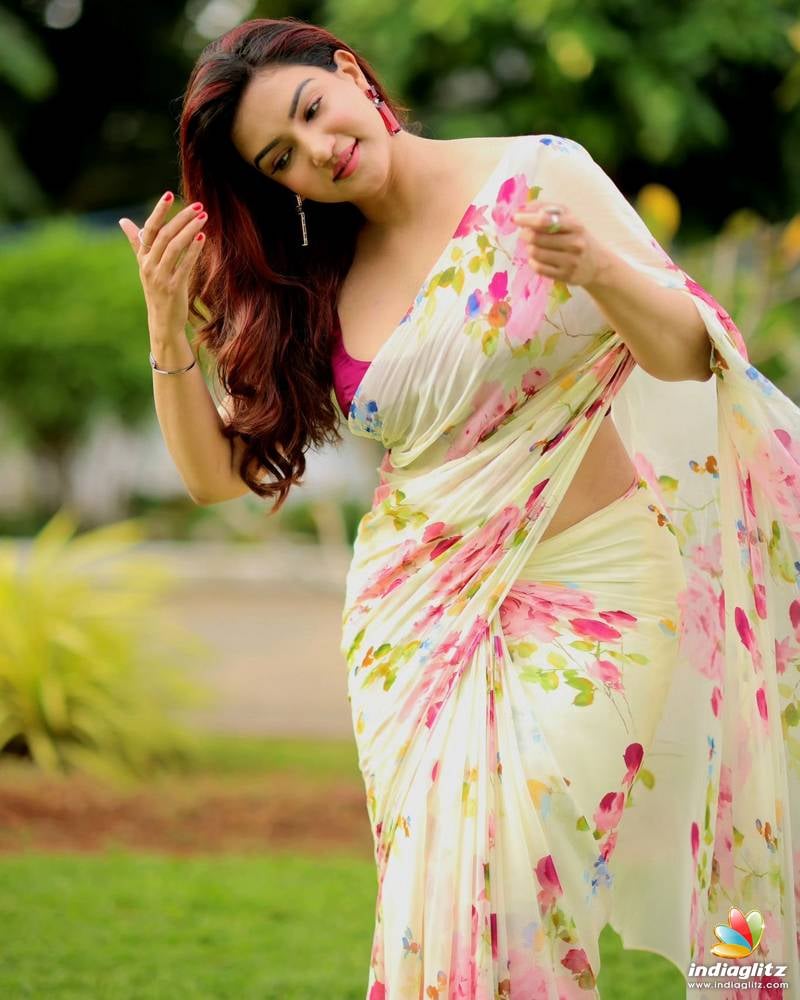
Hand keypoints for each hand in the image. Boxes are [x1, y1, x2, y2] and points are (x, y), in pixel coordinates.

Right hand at [118, 193, 207, 334]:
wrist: (162, 322)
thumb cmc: (156, 291)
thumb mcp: (145, 266)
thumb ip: (137, 243)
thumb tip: (123, 221)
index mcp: (143, 257)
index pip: (149, 228)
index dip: (159, 211)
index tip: (168, 194)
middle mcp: (148, 265)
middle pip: (164, 235)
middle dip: (181, 218)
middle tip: (198, 206)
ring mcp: (160, 277)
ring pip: (174, 247)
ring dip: (190, 230)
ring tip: (204, 217)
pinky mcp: (173, 288)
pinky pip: (184, 265)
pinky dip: (193, 251)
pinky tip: (203, 238)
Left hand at [512, 203, 610, 287]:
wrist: (597, 263)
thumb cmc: (577, 236)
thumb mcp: (569, 217)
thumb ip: (548, 209)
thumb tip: (524, 208)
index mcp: (575, 225)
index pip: (544, 221)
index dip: (526, 219)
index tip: (515, 218)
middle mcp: (574, 243)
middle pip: (536, 238)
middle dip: (525, 234)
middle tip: (525, 233)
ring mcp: (570, 261)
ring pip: (535, 253)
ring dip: (529, 248)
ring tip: (533, 245)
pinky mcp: (565, 276)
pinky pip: (538, 268)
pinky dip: (533, 261)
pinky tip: (537, 258)